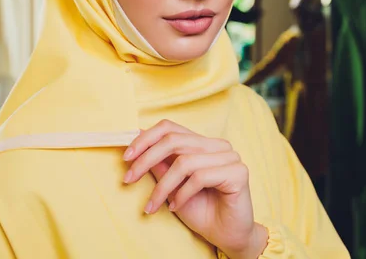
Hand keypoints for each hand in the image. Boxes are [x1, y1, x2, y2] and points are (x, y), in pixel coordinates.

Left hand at [123, 120, 267, 258]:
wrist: (227, 236)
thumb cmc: (201, 211)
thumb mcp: (171, 187)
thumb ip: (160, 166)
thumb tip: (136, 144)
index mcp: (203, 143)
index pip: (170, 128)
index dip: (145, 139)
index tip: (126, 158)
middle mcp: (218, 145)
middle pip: (174, 141)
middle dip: (146, 159)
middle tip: (128, 179)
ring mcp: (230, 157)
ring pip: (184, 162)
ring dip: (162, 187)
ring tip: (153, 204)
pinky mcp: (238, 172)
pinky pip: (200, 177)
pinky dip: (182, 194)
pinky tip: (176, 206)